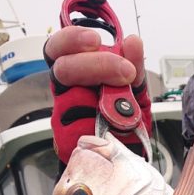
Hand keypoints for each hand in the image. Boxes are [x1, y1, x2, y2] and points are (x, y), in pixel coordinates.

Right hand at [44, 27, 150, 164]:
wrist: (129, 155)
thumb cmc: (126, 120)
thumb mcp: (136, 90)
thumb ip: (134, 66)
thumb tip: (133, 41)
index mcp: (77, 73)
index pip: (58, 49)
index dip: (70, 39)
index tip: (95, 40)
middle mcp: (66, 92)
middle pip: (63, 69)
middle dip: (96, 65)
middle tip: (126, 71)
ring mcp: (64, 116)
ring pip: (70, 97)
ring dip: (102, 99)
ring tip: (128, 101)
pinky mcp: (67, 140)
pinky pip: (78, 127)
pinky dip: (100, 123)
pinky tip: (115, 125)